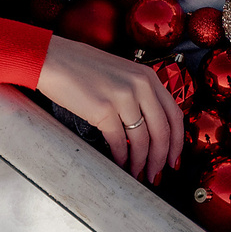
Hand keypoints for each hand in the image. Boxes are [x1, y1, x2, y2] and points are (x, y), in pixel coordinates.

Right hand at [35, 35, 182, 183]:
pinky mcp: (103, 109)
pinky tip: (119, 163)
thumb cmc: (82, 68)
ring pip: (142, 140)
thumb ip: (140, 94)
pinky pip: (119, 141)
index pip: (175, 115)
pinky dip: (121, 157)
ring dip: (140, 162)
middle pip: (162, 132)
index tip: (174, 158)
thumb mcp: (122, 73)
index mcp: (148, 77)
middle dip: (160, 158)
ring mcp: (122, 97)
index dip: (178, 142)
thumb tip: (150, 128)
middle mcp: (140, 85)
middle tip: (156, 173)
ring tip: (136, 172)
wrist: (52, 59)